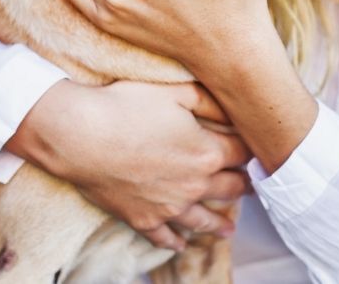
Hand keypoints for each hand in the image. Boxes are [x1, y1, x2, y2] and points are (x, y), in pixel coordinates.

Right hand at [6, 79, 250, 250]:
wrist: (81, 136)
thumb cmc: (128, 107)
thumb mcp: (177, 92)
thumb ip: (210, 101)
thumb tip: (234, 109)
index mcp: (208, 152)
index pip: (242, 153)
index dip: (251, 150)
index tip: (256, 150)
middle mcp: (195, 185)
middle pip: (230, 188)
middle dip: (243, 186)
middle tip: (251, 187)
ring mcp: (169, 207)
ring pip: (203, 219)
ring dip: (219, 223)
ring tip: (229, 229)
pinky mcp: (143, 219)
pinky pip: (165, 237)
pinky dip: (175, 242)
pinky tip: (181, 245)